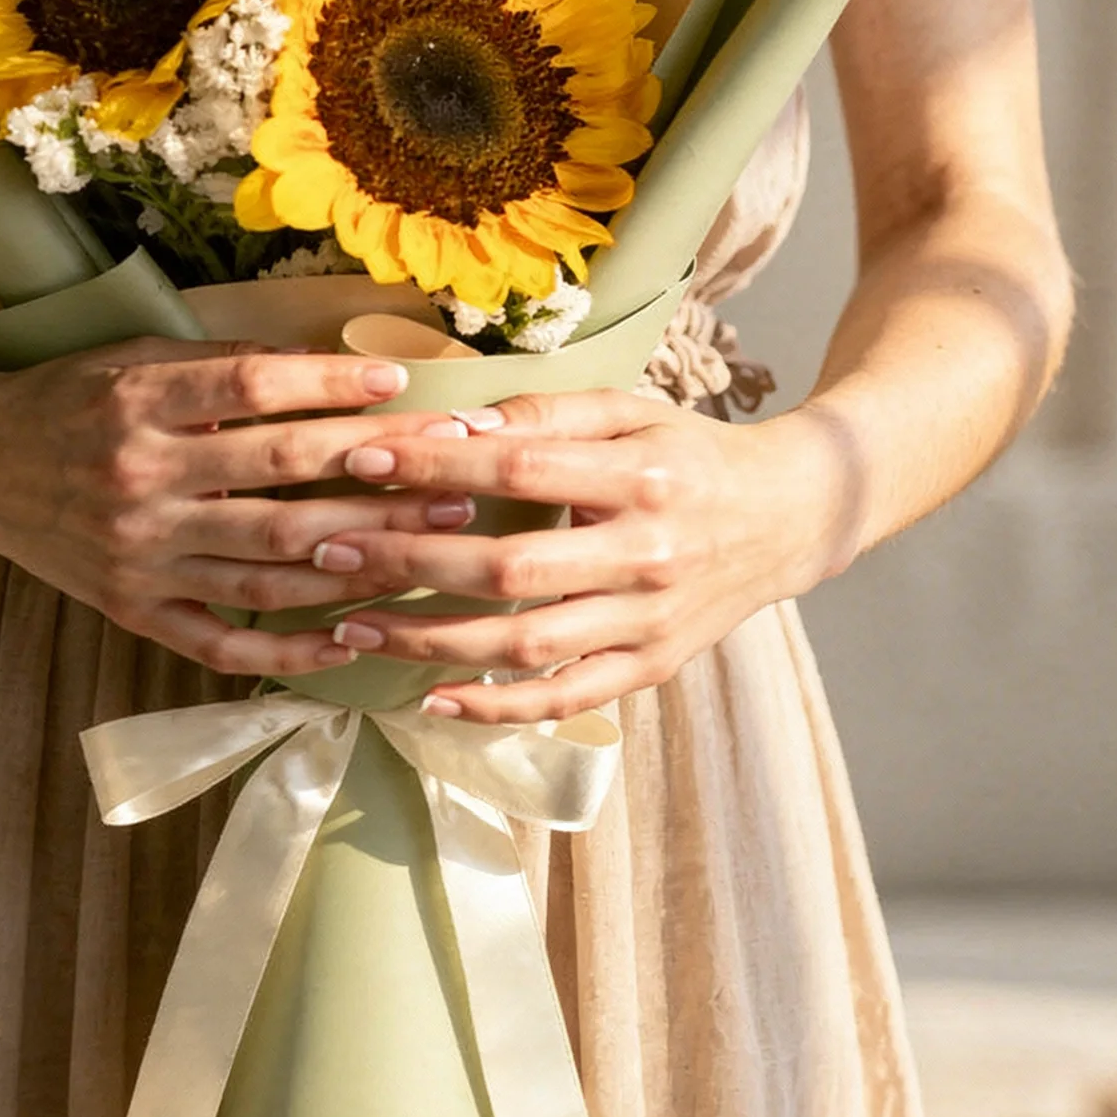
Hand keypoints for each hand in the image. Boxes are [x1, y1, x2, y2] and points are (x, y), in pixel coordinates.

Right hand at [0, 338, 477, 677]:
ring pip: (269, 565)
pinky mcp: (133, 610)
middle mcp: (140, 482)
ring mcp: (139, 556)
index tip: (399, 386)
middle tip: (456, 475)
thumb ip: (222, 365)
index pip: (252, 390)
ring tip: (435, 548)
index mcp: (139, 403)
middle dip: (378, 478)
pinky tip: (355, 640)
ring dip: (361, 559)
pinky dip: (290, 650)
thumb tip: (329, 368)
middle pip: (280, 480)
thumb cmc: (70, 399)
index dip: (330, 386)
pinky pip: (223, 643)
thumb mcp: (134, 358)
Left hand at [315, 389, 854, 721]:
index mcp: (642, 476)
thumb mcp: (629, 410)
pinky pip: (564, 700)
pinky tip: (431, 696)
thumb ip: (544, 415)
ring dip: (429, 639)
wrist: (787, 518)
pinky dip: (495, 707)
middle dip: (409, 559)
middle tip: (330, 548)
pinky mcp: (650, 669)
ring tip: (352, 624)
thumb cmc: (689, 453)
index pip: (522, 468)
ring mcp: (648, 623)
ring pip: (525, 645)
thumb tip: (452, 426)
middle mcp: (647, 556)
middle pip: (510, 568)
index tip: (361, 457)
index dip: (438, 464)